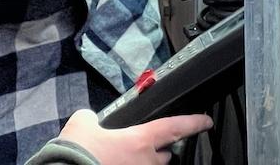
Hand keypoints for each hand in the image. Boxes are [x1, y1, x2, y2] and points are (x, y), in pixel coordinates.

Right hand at [54, 110, 211, 164]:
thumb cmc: (74, 155)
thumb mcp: (81, 125)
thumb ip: (91, 118)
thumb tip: (90, 119)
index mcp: (140, 141)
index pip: (175, 127)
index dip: (193, 123)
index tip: (205, 122)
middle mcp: (146, 162)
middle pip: (164, 156)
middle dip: (157, 152)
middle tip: (139, 150)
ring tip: (120, 160)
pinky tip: (111, 164)